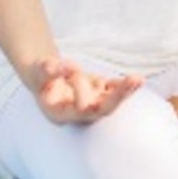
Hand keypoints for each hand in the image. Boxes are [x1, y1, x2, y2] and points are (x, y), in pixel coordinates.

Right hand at [21, 55, 143, 125]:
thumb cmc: (41, 77)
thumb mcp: (39, 71)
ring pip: (111, 101)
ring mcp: (91, 103)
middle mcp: (79, 113)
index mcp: (61, 113)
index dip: (82, 91)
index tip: (77, 69)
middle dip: (117, 96)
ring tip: (138, 80)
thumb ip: (47, 69)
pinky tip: (138, 80)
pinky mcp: (100, 92)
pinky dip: (124, 85)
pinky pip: (113, 90)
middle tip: (131, 82)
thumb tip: (57, 65)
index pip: (78, 108)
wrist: (46, 77)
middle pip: (102, 109)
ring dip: (125, 91)